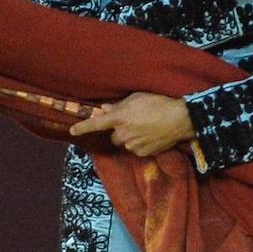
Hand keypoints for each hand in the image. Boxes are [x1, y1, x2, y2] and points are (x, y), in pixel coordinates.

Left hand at [68, 92, 194, 156]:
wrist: (180, 118)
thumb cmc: (158, 102)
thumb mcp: (136, 98)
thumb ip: (119, 105)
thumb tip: (105, 109)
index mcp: (118, 118)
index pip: (95, 124)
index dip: (82, 127)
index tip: (72, 130)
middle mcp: (123, 134)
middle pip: (114, 136)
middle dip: (119, 131)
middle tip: (132, 123)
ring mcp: (133, 145)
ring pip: (126, 143)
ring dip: (131, 137)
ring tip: (147, 127)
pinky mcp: (144, 153)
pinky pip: (138, 150)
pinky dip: (142, 144)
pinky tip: (153, 135)